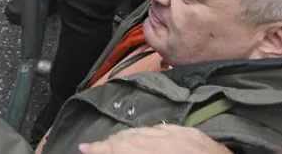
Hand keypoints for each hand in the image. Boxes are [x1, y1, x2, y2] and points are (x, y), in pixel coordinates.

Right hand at [79, 125, 231, 153]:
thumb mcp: (161, 152)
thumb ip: (134, 149)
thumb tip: (116, 146)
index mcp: (161, 149)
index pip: (121, 145)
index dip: (99, 147)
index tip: (83, 147)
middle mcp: (172, 140)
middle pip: (131, 136)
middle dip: (109, 142)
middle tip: (91, 146)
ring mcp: (186, 136)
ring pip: (147, 130)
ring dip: (127, 137)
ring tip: (112, 142)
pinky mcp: (198, 136)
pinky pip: (167, 128)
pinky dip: (151, 133)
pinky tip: (145, 136)